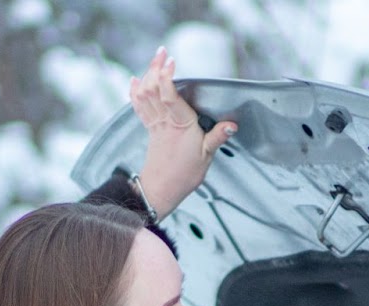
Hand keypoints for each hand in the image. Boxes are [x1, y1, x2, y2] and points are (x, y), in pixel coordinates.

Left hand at [129, 45, 235, 216]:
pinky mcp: (150, 129)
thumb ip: (217, 137)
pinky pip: (139, 106)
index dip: (166, 76)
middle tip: (162, 52)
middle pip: (153, 89)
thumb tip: (232, 124)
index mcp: (181, 126)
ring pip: (145, 94)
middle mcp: (165, 122)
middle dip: (156, 67)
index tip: (171, 61)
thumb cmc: (185, 175)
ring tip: (155, 60)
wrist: (162, 189)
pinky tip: (136, 80)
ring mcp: (155, 124)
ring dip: (147, 74)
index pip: (169, 96)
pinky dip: (135, 91)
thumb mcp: (207, 157)